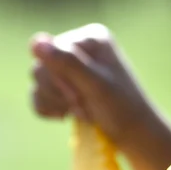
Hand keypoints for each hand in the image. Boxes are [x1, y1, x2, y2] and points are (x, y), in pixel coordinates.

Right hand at [30, 23, 154, 146]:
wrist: (133, 131)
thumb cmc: (120, 107)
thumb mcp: (95, 84)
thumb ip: (68, 62)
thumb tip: (37, 42)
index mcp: (91, 38)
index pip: (51, 52)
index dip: (59, 78)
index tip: (81, 95)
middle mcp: (80, 46)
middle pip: (41, 66)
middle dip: (59, 92)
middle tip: (83, 105)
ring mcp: (71, 65)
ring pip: (37, 81)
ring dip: (55, 102)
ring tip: (81, 111)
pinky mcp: (64, 83)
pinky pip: (37, 93)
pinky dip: (48, 107)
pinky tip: (65, 116)